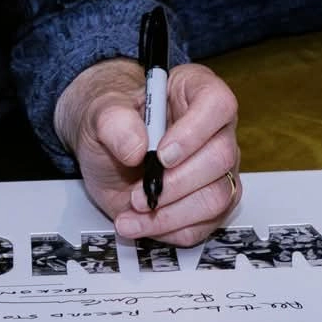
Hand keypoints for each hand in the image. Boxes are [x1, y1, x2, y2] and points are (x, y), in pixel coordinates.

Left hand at [57, 58, 241, 246]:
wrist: (106, 151)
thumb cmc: (113, 123)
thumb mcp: (101, 111)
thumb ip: (114, 120)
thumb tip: (135, 146)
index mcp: (195, 91)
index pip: (217, 104)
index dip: (194, 132)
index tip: (161, 154)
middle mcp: (214, 130)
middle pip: (220, 157)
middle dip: (176, 183)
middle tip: (139, 192)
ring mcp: (217, 169)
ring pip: (216, 197)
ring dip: (171, 213)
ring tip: (133, 211)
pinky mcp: (209, 201)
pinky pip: (203, 225)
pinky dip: (168, 230)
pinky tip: (140, 223)